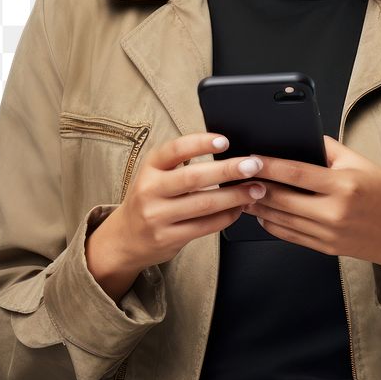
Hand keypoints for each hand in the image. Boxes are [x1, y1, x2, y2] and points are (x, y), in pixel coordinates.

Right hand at [90, 133, 266, 280]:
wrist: (124, 239)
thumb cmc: (149, 199)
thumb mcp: (155, 174)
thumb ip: (181, 162)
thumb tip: (224, 149)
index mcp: (149, 168)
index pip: (174, 150)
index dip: (200, 143)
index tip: (224, 141)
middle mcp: (150, 190)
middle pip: (194, 177)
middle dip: (228, 170)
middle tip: (253, 165)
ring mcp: (157, 216)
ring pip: (204, 204)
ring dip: (235, 196)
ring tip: (256, 189)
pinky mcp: (168, 238)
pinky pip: (204, 226)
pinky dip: (227, 216)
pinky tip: (239, 209)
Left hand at [241, 135, 380, 284]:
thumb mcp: (360, 162)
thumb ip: (327, 149)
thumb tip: (295, 138)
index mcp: (344, 185)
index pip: (295, 173)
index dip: (267, 165)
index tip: (248, 158)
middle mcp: (334, 211)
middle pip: (280, 198)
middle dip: (253, 187)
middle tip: (235, 175)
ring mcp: (328, 233)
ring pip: (279, 219)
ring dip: (256, 206)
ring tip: (240, 192)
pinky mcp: (326, 248)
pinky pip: (289, 235)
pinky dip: (270, 223)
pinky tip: (260, 212)